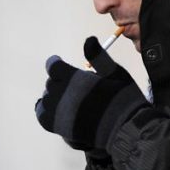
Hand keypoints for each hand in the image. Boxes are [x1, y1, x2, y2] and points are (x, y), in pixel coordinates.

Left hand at [35, 36, 149, 151]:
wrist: (126, 129)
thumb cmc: (123, 99)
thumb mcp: (115, 73)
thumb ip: (99, 57)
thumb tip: (88, 40)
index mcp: (76, 80)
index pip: (54, 67)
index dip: (55, 63)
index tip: (58, 61)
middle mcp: (64, 96)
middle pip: (52, 83)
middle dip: (59, 80)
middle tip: (71, 83)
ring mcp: (60, 113)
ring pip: (47, 99)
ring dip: (54, 95)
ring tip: (66, 96)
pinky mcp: (60, 128)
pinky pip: (43, 117)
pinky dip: (45, 110)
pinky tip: (53, 108)